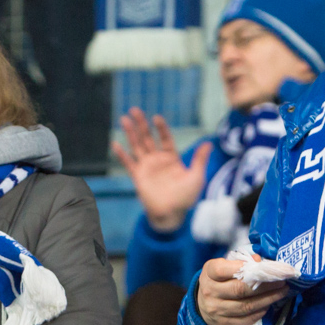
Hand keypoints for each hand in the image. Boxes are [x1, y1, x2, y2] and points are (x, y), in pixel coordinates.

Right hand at [112, 108, 211, 232]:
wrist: (171, 214)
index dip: (161, 128)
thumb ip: (199, 160)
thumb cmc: (185, 197)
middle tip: (134, 110)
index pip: (165, 138)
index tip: (156, 118)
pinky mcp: (138, 177)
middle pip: (147, 138)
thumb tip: (208, 143)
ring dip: (130, 133)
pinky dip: (121, 154)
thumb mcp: (196, 177)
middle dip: (141, 124)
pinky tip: (115, 144)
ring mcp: (147, 167)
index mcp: (172, 158)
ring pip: (136, 146)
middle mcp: (157, 160)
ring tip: (123, 120)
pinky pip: (128, 163)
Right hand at [196, 256, 290, 324]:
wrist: (204, 306)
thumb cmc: (219, 281)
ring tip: (282, 291)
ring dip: (268, 299)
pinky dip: (261, 311)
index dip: (245, 267)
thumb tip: (259, 261)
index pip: (223, 270)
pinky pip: (247, 319)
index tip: (265, 267)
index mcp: (209, 274)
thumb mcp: (224, 267)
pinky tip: (269, 304)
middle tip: (282, 280)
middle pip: (240, 289)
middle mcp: (210, 293)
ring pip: (246, 306)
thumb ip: (241, 262)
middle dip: (264, 285)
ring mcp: (216, 311)